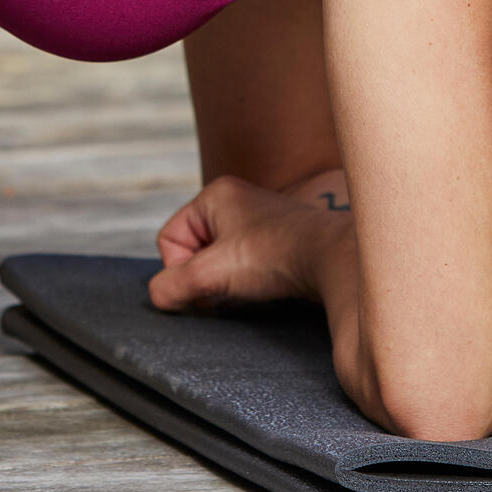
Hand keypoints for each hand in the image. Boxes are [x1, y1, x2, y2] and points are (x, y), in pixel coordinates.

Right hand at [150, 174, 340, 312]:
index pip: (169, 238)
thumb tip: (159, 296)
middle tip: (222, 291)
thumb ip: (172, 286)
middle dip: (202, 277)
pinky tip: (261, 289)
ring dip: (224, 282)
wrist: (332, 258)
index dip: (179, 268)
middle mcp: (236, 201)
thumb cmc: (274, 256)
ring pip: (219, 260)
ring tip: (245, 289)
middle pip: (193, 250)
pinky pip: (243, 265)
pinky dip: (245, 282)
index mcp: (215, 195)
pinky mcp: (277, 241)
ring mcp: (258, 221)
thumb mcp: (211, 274)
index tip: (204, 284)